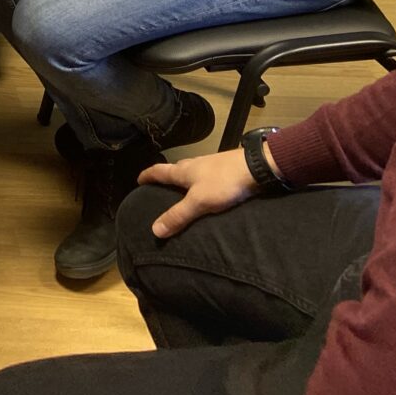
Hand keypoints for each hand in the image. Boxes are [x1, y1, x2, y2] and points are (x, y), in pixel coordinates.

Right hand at [138, 148, 257, 239]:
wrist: (256, 167)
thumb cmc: (224, 182)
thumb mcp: (199, 202)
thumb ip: (178, 216)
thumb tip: (154, 230)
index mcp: (183, 171)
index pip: (159, 171)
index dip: (147, 176)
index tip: (138, 180)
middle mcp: (194, 164)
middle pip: (175, 169)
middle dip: (166, 177)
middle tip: (160, 188)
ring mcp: (210, 164)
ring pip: (191, 171)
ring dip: (184, 180)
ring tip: (183, 191)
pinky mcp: (225, 168)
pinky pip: (206, 175)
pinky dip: (200, 182)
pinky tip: (208, 190)